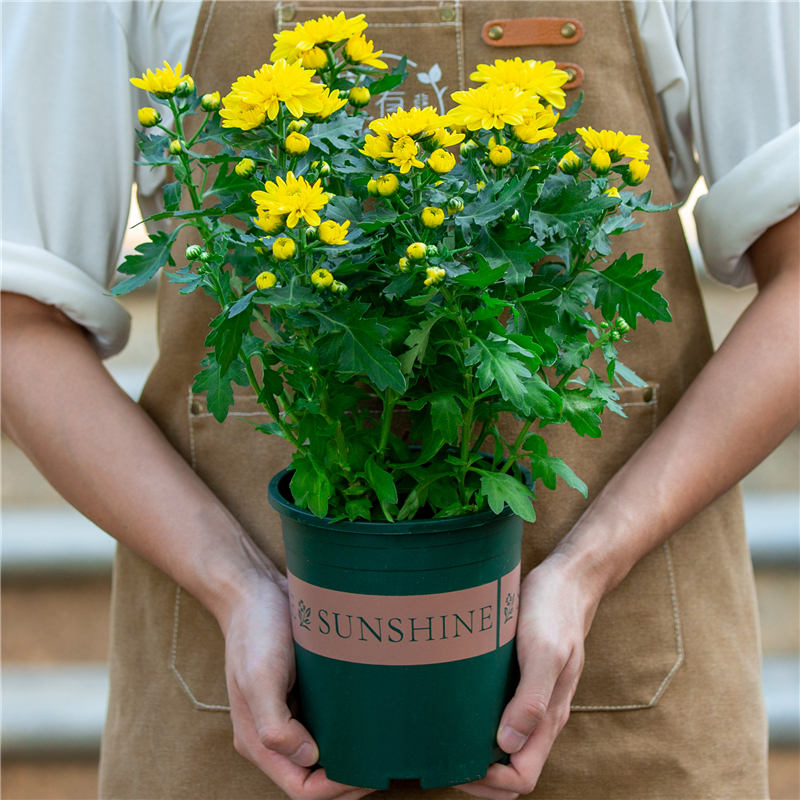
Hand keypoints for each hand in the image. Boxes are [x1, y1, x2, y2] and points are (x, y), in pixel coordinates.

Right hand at [221, 554, 373, 799]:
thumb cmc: (255, 630)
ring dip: (351, 757)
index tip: (368, 772)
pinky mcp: (303, 695)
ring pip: (324, 754)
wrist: (253, 591)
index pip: (300, 788)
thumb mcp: (260, 676)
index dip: (335, 789)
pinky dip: (350, 731)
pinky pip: (328, 725)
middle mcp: (273, 734)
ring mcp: (289, 715)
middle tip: (385, 763)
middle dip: (349, 779)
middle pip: (315, 778)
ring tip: (383, 747)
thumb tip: (308, 758)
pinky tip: (372, 720)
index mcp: (258, 740)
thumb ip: (275, 725)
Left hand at [455, 557, 599, 798]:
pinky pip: (498, 716)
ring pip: (503, 746)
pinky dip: (476, 725)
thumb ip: (532, 698)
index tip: (457, 766)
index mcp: (549, 716)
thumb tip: (508, 742)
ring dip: (475, 754)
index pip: (523, 776)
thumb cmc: (554, 611)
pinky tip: (452, 710)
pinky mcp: (517, 680)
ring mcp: (529, 699)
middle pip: (511, 769)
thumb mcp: (544, 651)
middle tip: (440, 761)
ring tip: (440, 741)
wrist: (566, 581)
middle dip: (478, 777)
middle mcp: (539, 715)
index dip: (490, 783)